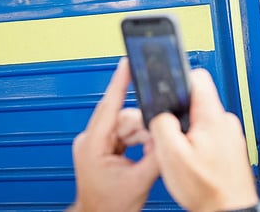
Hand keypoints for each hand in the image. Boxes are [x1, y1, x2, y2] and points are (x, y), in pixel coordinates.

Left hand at [69, 59, 159, 211]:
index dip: (120, 81)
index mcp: (93, 144)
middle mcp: (91, 140)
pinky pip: (126, 134)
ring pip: (128, 124)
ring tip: (148, 154)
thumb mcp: (140, 180)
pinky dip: (139, 140)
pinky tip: (144, 153)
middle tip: (153, 143)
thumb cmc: (109, 206)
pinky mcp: (103, 148)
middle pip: (124, 116)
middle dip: (143, 127)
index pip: (109, 105)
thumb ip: (157, 153)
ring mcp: (96, 144)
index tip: (126, 63)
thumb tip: (168, 134)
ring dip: (143, 136)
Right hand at [149, 68, 258, 211]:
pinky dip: (198, 144)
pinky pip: (210, 135)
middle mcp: (225, 121)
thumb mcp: (172, 156)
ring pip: (202, 120)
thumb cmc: (207, 189)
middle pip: (196, 101)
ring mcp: (230, 134)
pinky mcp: (231, 147)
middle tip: (168, 134)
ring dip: (188, 132)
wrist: (228, 209)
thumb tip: (160, 113)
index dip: (177, 78)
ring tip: (181, 153)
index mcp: (212, 117)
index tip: (165, 85)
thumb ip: (163, 125)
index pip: (197, 77)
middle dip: (178, 113)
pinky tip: (193, 161)